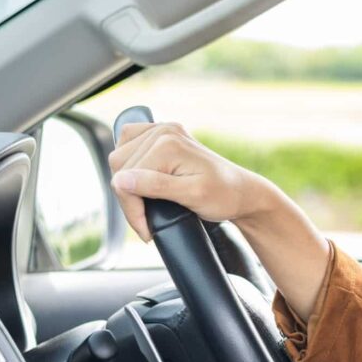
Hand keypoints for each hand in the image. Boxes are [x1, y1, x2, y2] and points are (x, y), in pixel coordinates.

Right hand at [108, 121, 270, 241]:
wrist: (241, 192)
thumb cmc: (223, 196)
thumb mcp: (191, 196)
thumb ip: (155, 186)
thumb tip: (120, 180)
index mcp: (168, 143)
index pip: (126, 177)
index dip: (132, 209)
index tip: (147, 231)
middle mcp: (163, 131)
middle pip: (119, 166)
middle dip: (129, 198)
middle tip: (147, 220)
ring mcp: (163, 130)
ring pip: (119, 157)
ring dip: (127, 183)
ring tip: (147, 203)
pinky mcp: (163, 135)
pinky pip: (128, 144)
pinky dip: (129, 164)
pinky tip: (141, 179)